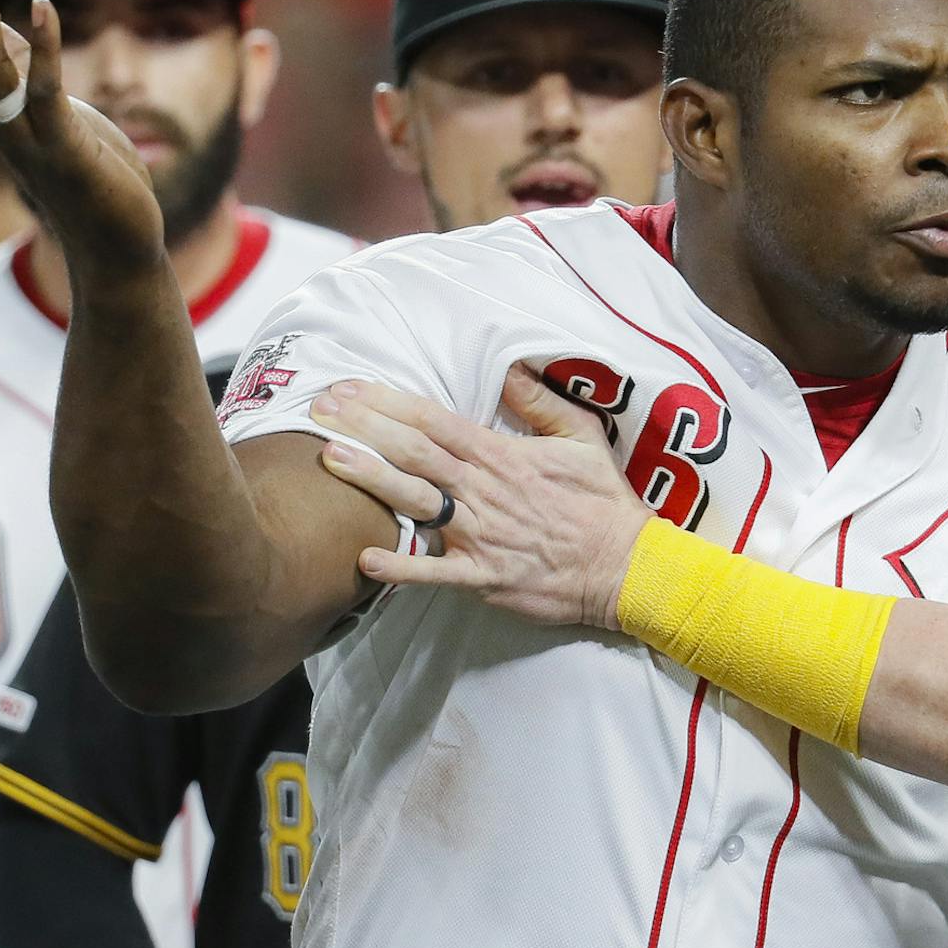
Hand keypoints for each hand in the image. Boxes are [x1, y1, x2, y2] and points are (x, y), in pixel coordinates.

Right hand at [0, 0, 163, 275]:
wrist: (116, 247)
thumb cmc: (91, 178)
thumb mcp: (55, 116)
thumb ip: (26, 78)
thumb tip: (1, 31)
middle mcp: (1, 125)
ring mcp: (29, 138)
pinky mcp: (66, 148)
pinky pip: (46, 92)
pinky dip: (43, 48)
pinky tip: (44, 9)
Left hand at [309, 365, 651, 629]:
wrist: (627, 567)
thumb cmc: (604, 503)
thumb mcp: (584, 440)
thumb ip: (543, 403)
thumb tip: (509, 369)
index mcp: (503, 456)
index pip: (437, 420)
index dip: (390, 401)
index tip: (352, 387)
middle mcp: (485, 491)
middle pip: (415, 452)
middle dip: (365, 427)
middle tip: (320, 409)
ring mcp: (482, 535)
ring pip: (417, 501)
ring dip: (371, 479)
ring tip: (329, 459)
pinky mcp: (484, 577)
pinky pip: (435, 573)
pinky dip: (400, 567)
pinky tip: (364, 557)